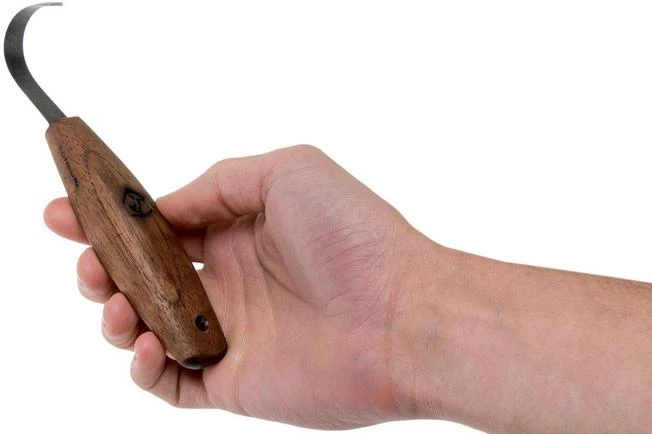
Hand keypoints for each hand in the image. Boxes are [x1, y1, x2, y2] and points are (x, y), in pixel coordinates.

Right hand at [44, 145, 427, 428]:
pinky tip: (147, 346)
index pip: (161, 227)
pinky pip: (171, 382)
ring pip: (148, 328)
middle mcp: (230, 281)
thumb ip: (218, 183)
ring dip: (116, 316)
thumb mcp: (287, 171)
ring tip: (119, 306)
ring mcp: (230, 331)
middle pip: (144, 278)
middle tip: (88, 263)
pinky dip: (145, 369)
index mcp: (240, 232)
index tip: (67, 214)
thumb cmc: (355, 236)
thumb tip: (167, 205)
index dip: (111, 221)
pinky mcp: (234, 379)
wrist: (402, 313)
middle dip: (102, 268)